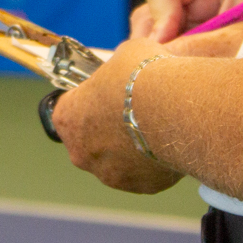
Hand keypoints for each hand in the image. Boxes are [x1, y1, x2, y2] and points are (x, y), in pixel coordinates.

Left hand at [49, 35, 185, 194]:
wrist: (175, 108)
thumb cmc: (141, 77)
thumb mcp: (123, 56)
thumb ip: (115, 70)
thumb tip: (125, 70)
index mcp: (67, 118)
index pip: (67, 110)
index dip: (87, 101)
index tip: (104, 95)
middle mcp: (81, 152)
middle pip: (89, 141)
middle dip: (107, 129)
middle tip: (132, 112)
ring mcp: (110, 174)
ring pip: (116, 161)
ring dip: (130, 148)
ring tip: (155, 128)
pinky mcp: (140, 187)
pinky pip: (143, 174)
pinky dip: (153, 162)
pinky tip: (167, 142)